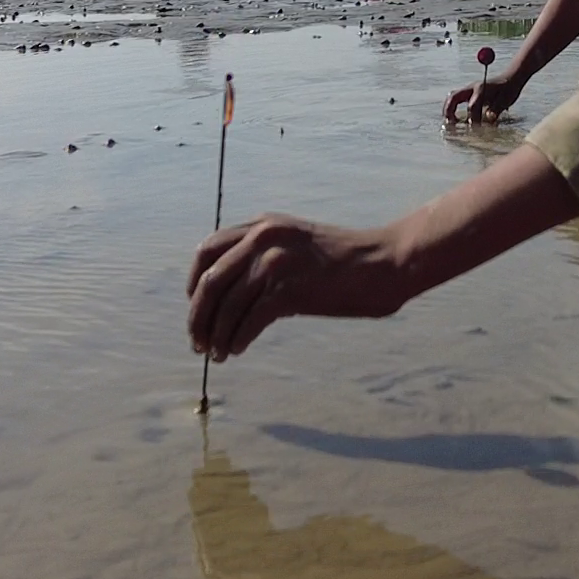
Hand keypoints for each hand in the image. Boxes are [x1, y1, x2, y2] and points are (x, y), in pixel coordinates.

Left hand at [187, 215, 410, 357]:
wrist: (384, 264)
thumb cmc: (344, 262)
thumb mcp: (296, 244)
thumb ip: (264, 255)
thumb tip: (230, 292)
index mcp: (262, 225)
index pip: (207, 250)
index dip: (194, 283)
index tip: (195, 308)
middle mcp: (263, 237)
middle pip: (209, 282)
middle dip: (198, 316)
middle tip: (197, 342)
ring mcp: (274, 262)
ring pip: (226, 306)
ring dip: (216, 335)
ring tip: (218, 354)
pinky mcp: (288, 289)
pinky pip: (248, 321)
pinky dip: (237, 339)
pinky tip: (238, 349)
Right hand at [443, 72, 523, 124]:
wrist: (510, 79)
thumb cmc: (509, 90)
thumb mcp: (506, 100)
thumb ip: (496, 109)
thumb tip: (489, 118)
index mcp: (482, 89)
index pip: (473, 105)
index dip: (473, 118)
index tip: (476, 129)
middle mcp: (472, 88)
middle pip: (454, 97)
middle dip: (449, 111)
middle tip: (449, 124)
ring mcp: (469, 90)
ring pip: (452, 97)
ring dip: (448, 110)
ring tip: (449, 123)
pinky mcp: (469, 94)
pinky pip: (456, 100)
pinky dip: (452, 109)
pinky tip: (455, 120)